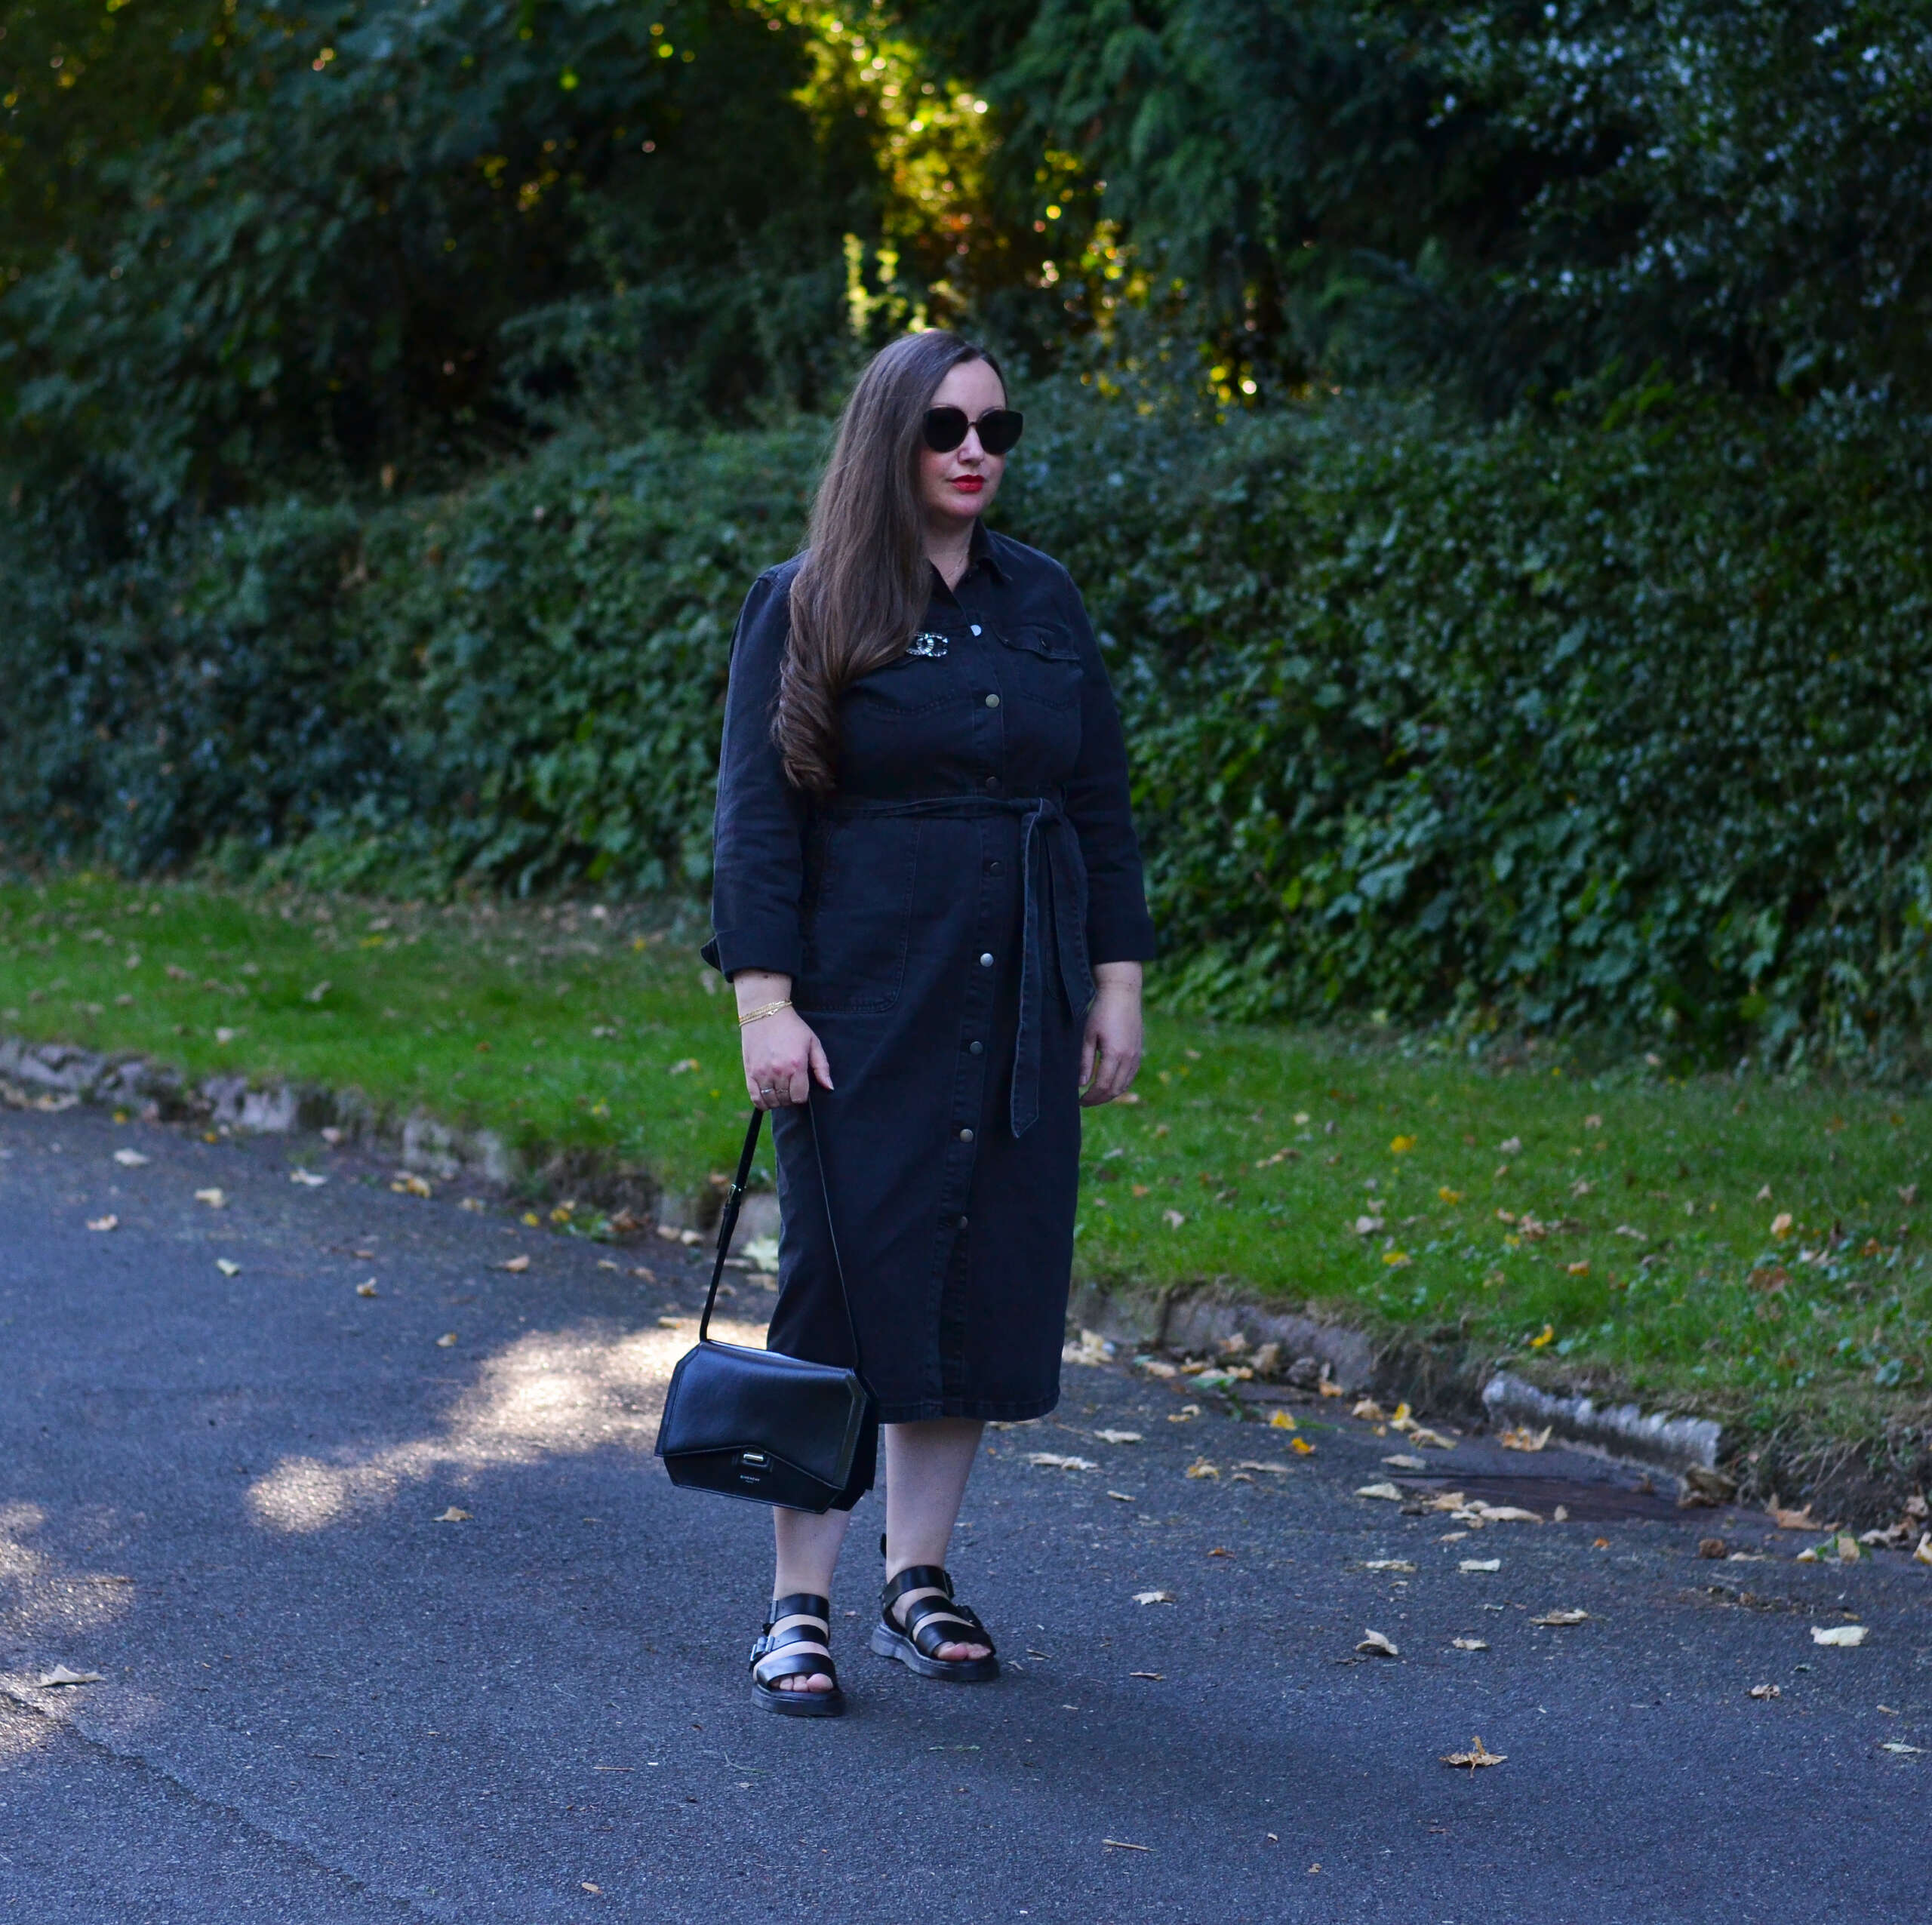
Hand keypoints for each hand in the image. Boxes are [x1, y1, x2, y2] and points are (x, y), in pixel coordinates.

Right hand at [734, 971, 832, 1108]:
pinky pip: (755, 1098)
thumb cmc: (792, 1028)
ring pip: (771, 1101)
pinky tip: (767, 1097)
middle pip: (786, 1100)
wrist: (765, 1013)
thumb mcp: (813, 1043)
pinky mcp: (750, 1072)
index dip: (802, 1095)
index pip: (800, 1097)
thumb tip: (829, 1087)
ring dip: (777, 1101)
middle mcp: (779, 1072)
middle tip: (790, 1087)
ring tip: (780, 1091)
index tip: (801, 1087)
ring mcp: (762, 1073)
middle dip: (790, 1098)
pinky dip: (762, 1103)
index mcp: (796, 1066)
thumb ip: (822, 1067)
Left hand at [1079, 963, 1143, 1106]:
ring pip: (1124, 1085)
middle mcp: (1129, 1058)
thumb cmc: (1101, 1012)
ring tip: (1095, 1096)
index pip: (1102, 1085)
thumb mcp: (1087, 1036)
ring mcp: (1136, 1056)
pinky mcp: (1138, 1052)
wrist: (1123, 995)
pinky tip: (1109, 1085)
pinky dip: (1119, 1085)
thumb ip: (1084, 1061)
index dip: (1091, 1097)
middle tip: (1085, 1102)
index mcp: (1115, 1054)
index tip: (1079, 1101)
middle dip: (1099, 1099)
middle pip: (1114, 1089)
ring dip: (1110, 1094)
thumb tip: (1081, 1084)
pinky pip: (1130, 1076)